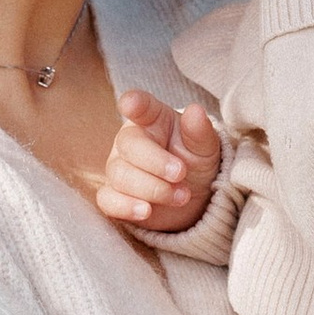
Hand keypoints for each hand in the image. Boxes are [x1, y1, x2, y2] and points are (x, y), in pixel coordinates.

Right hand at [96, 88, 221, 231]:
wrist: (193, 198)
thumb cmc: (195, 162)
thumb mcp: (205, 147)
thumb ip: (199, 131)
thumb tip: (195, 111)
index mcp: (152, 119)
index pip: (140, 106)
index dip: (133, 103)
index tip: (130, 105)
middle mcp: (130, 141)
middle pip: (129, 146)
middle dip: (156, 163)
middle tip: (181, 174)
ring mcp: (119, 168)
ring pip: (121, 176)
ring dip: (152, 189)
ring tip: (181, 196)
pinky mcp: (115, 195)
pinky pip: (108, 200)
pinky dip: (126, 206)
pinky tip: (146, 211)